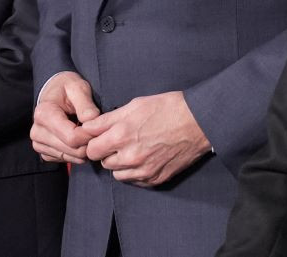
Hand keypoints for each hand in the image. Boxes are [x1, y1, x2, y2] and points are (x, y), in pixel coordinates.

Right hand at [31, 71, 99, 163]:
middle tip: (99, 131)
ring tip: (89, 133)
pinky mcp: (45, 152)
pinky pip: (66, 159)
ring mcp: (39, 144)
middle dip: (89, 142)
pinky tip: (81, 140)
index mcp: (44, 114)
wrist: (54, 93)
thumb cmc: (66, 88)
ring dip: (84, 148)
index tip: (100, 127)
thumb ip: (85, 104)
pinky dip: (77, 153)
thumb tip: (91, 120)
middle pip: (71, 149)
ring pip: (70, 157)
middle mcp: (37, 131)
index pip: (72, 137)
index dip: (90, 135)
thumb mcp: (78, 87)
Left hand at [82, 91, 210, 186]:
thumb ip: (108, 119)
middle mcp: (129, 156)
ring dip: (118, 162)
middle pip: (101, 160)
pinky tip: (144, 157)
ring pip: (115, 173)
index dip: (92, 139)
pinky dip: (134, 171)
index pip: (90, 146)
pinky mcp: (154, 179)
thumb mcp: (135, 105)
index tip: (96, 136)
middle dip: (105, 150)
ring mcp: (142, 170)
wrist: (199, 122)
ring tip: (132, 148)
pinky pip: (133, 180)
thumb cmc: (168, 108)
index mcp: (121, 134)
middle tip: (117, 139)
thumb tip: (88, 127)